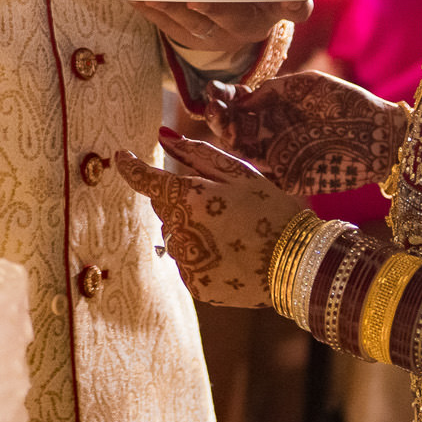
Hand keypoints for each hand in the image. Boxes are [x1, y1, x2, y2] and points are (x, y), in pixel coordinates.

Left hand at [116, 136, 302, 308]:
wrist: (300, 263)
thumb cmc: (273, 209)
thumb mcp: (240, 173)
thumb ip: (196, 154)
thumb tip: (161, 136)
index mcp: (188, 198)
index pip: (145, 180)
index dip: (130, 166)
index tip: (121, 156)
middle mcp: (180, 232)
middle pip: (165, 207)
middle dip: (182, 201)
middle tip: (221, 204)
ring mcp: (187, 262)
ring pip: (175, 236)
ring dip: (192, 230)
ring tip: (231, 233)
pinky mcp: (196, 285)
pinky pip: (188, 262)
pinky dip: (202, 255)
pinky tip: (231, 254)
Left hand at [136, 0, 348, 62]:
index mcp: (281, 3)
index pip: (296, 8)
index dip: (292, 5)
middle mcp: (252, 23)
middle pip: (239, 22)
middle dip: (219, 11)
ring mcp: (221, 32)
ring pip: (199, 26)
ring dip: (176, 11)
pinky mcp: (191, 33)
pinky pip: (169, 26)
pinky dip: (154, 13)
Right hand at [204, 70, 409, 194]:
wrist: (380, 133)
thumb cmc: (347, 102)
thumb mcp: (307, 85)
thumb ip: (275, 90)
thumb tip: (241, 99)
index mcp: (276, 111)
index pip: (241, 106)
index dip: (225, 98)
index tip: (213, 90)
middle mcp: (274, 134)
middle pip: (236, 128)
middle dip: (219, 116)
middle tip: (212, 107)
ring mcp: (280, 157)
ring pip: (243, 149)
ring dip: (226, 134)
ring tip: (218, 118)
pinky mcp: (289, 179)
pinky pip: (260, 173)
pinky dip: (243, 160)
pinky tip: (235, 142)